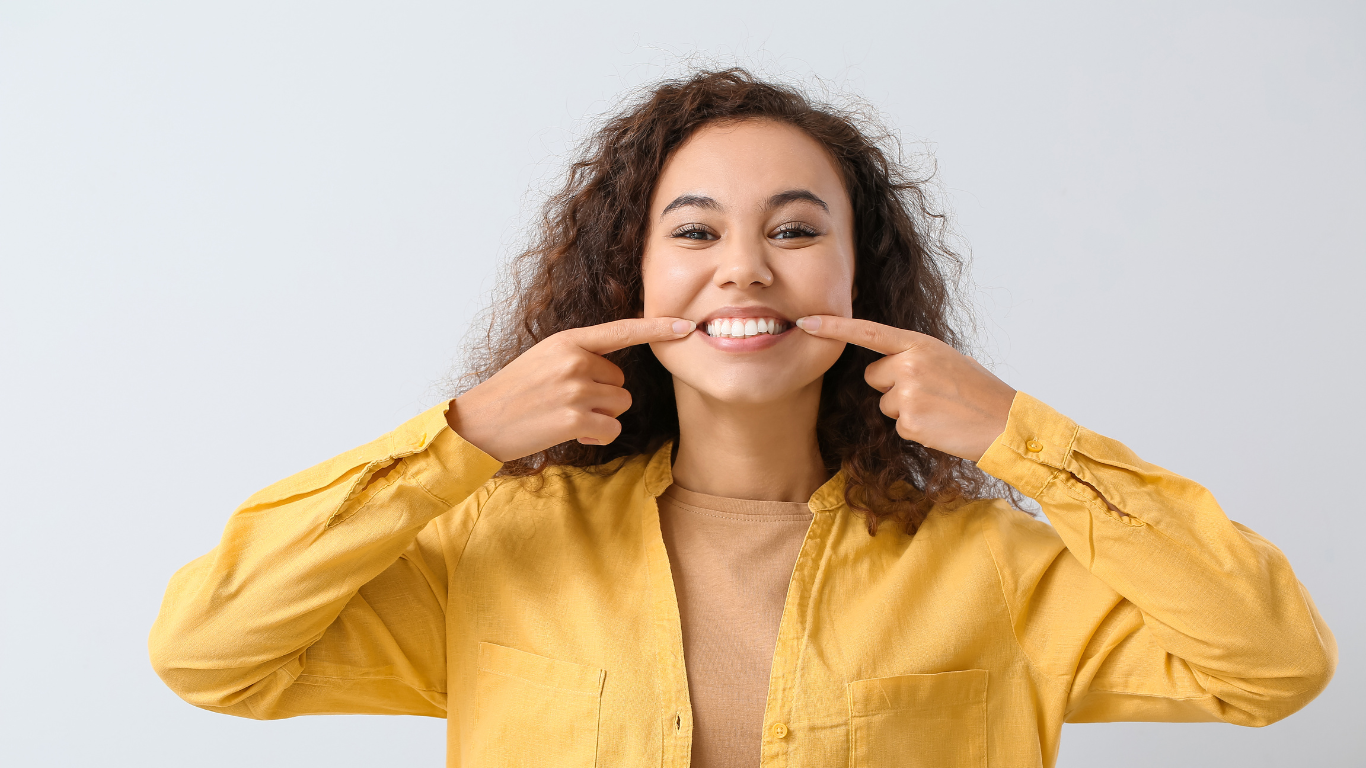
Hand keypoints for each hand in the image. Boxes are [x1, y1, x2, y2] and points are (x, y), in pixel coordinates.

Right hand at [448, 317, 694, 462]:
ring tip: (565, 416)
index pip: (622, 331)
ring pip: (619, 406)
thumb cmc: (514, 393)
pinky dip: (597, 436)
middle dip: (603, 396)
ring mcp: (576, 390)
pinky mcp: (576, 419)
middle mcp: (575, 360)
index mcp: (568, 341)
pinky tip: (570, 432)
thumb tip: (615, 372)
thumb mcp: (545, 359)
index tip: (687, 326)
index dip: (657, 329)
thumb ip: (579, 356)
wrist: (479, 422)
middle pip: (621, 381)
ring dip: (601, 417)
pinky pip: (612, 429)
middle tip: (566, 402)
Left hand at [795, 315, 1015, 461]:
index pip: (868, 331)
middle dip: (892, 387)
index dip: (834, 327)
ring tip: (938, 409)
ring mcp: (908, 393)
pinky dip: (915, 429)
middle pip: (873, 376)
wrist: (1004, 422)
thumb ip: (912, 356)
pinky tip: (939, 425)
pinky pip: (896, 425)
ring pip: (884, 404)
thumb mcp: (945, 359)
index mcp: (919, 344)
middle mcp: (909, 364)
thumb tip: (882, 367)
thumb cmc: (977, 391)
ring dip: (905, 410)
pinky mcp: (909, 422)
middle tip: (929, 393)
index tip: (806, 322)